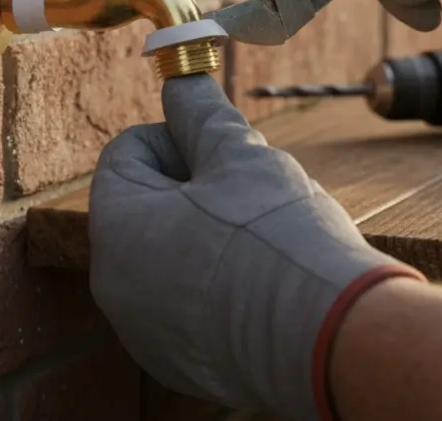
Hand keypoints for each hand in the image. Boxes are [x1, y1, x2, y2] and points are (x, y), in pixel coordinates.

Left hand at [87, 75, 424, 420]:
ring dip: (207, 236)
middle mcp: (115, 285)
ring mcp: (145, 331)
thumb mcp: (240, 155)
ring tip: (264, 237)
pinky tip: (264, 282)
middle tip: (250, 190)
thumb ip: (200, 113)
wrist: (325, 336)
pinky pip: (189, 306)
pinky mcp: (181, 363)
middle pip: (146, 207)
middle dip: (195, 188)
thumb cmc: (276, 236)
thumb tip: (181, 79)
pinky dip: (218, 287)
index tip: (223, 149)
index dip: (177, 136)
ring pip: (169, 257)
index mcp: (118, 226)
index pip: (126, 153)